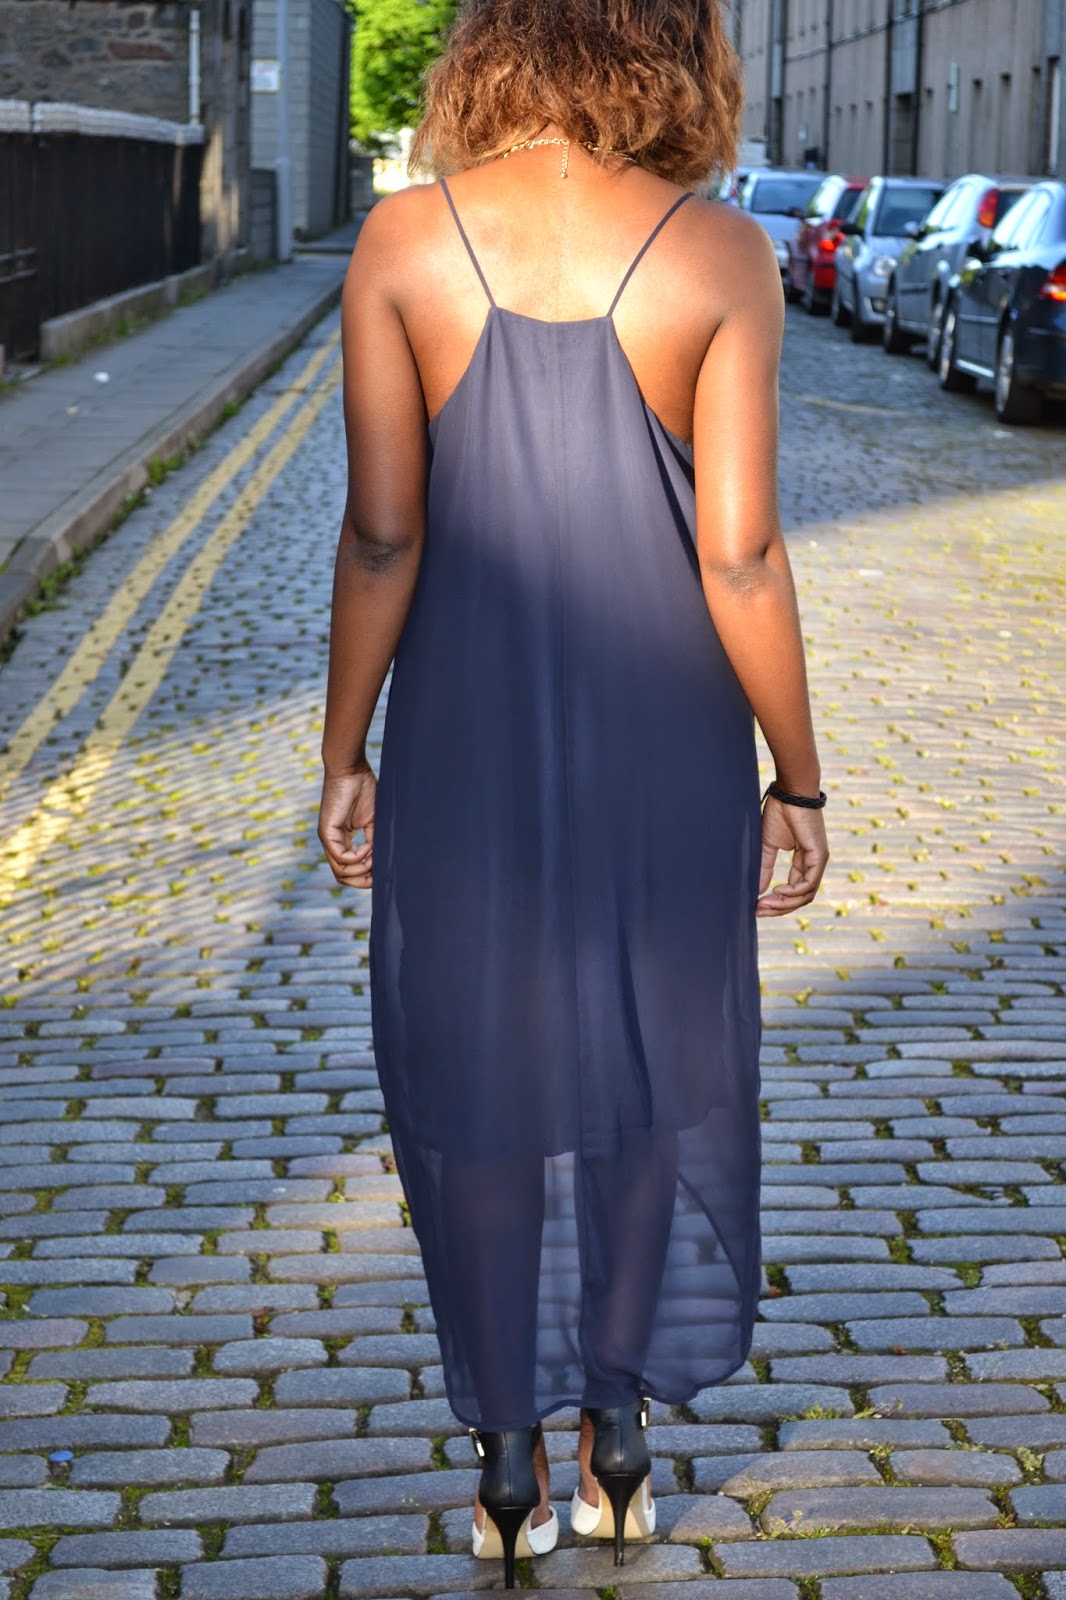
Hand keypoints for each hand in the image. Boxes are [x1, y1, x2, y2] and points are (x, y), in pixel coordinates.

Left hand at [318, 763, 376, 888]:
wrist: (351, 768)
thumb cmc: (364, 789)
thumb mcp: (373, 821)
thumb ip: (373, 841)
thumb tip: (380, 862)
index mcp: (343, 840)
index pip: (349, 870)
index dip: (365, 877)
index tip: (382, 873)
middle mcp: (332, 843)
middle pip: (342, 877)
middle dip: (362, 881)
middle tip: (379, 875)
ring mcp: (328, 839)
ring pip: (341, 872)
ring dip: (362, 869)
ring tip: (375, 856)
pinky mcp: (326, 832)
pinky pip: (341, 858)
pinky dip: (358, 857)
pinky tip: (368, 846)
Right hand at [756, 796, 827, 916]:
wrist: (789, 793)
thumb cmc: (779, 813)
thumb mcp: (768, 845)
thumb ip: (765, 868)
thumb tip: (757, 890)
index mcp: (803, 861)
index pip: (794, 890)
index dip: (776, 902)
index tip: (756, 906)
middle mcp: (813, 864)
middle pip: (800, 898)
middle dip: (778, 908)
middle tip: (758, 911)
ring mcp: (818, 860)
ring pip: (805, 895)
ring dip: (784, 903)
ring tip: (765, 903)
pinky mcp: (819, 855)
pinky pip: (808, 883)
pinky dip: (793, 891)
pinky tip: (778, 891)